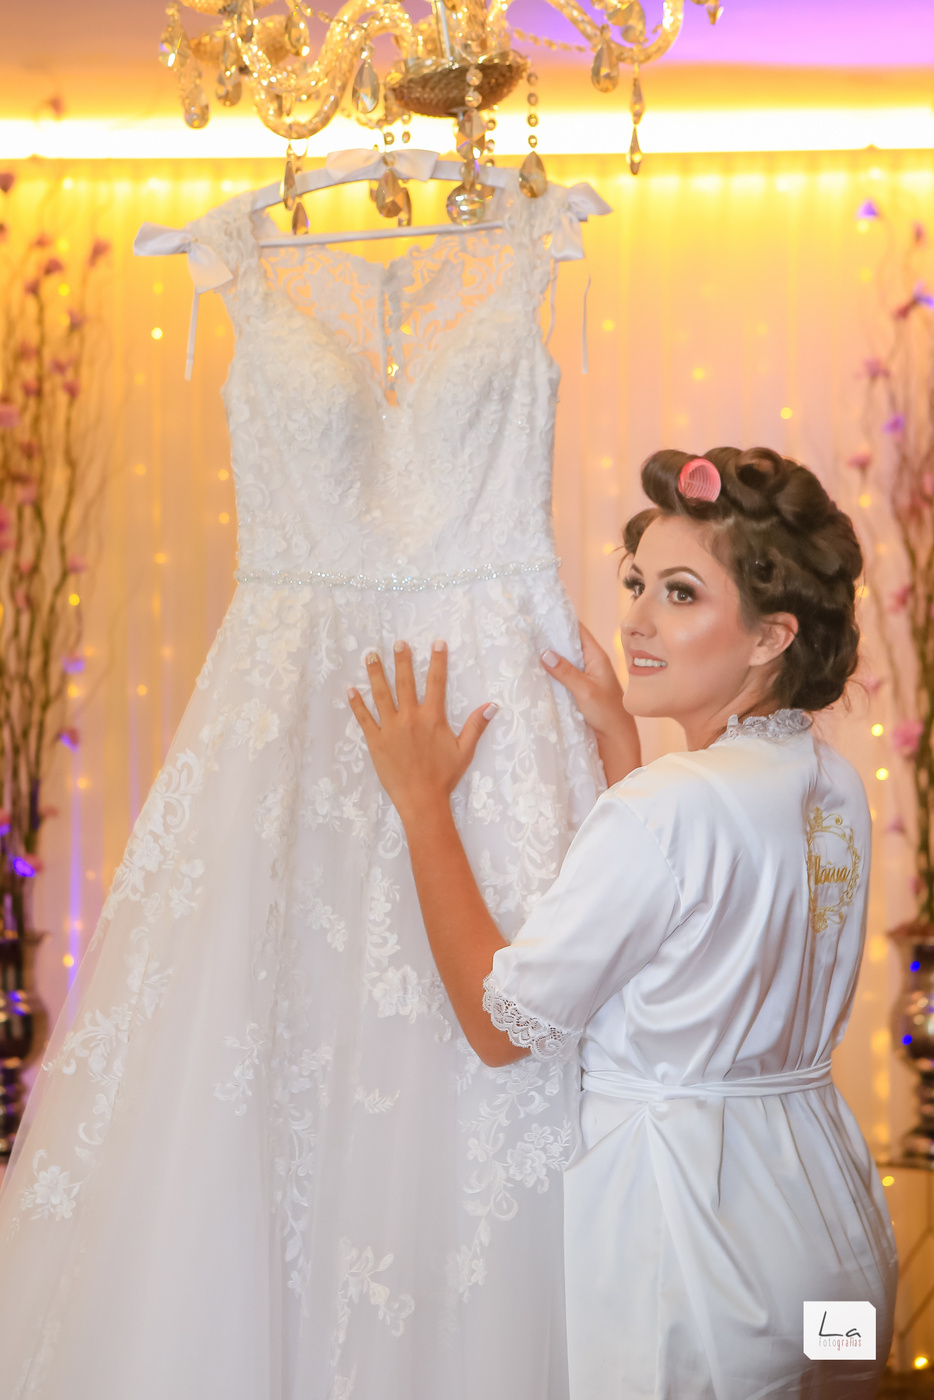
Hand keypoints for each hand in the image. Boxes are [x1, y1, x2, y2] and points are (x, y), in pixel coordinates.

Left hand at [348, 641, 497, 824]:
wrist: (421, 799)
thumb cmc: (444, 776)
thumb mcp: (464, 750)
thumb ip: (477, 726)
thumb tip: (493, 705)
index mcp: (432, 717)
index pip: (436, 682)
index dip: (438, 661)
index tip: (437, 643)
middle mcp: (410, 717)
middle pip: (405, 682)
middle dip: (401, 660)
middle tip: (398, 643)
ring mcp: (391, 728)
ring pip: (381, 695)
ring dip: (375, 674)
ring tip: (370, 655)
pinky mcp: (376, 741)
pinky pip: (364, 719)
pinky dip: (357, 704)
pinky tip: (350, 690)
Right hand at [541, 623, 640, 784]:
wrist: (616, 739)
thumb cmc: (607, 713)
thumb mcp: (585, 691)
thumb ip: (566, 672)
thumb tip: (545, 653)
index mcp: (597, 657)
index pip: (578, 630)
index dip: (561, 619)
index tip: (542, 612)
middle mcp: (590, 663)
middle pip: (568, 643)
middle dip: (550, 636)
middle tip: (526, 628)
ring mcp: (584, 676)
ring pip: (564, 659)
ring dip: (548, 654)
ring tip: (525, 645)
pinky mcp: (578, 689)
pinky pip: (562, 674)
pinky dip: (550, 671)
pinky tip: (534, 670)